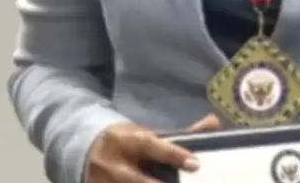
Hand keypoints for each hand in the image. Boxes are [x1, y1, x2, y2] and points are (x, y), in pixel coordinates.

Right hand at [85, 114, 221, 181]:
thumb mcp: (148, 136)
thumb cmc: (127, 144)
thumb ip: (181, 136)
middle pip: (140, 181)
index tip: (196, 164)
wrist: (85, 152)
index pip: (150, 146)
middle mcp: (113, 164)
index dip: (173, 155)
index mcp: (125, 140)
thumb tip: (215, 123)